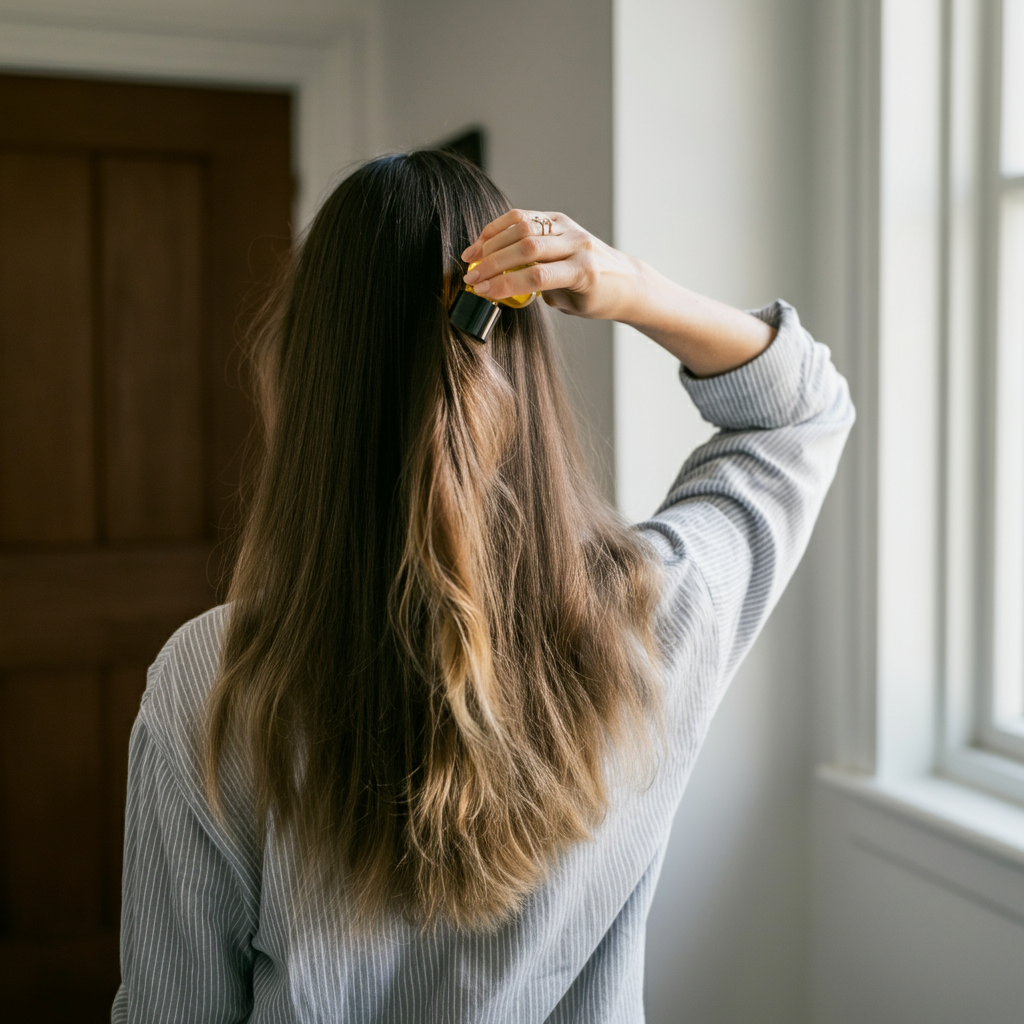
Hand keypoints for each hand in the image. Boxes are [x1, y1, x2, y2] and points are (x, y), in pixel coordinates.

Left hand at [461, 208, 774, 376]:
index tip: (471, 250)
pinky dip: (511, 284)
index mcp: (559, 224)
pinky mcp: (583, 274)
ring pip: (526, 250)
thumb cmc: (592, 281)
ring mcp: (577, 250)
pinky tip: (496, 293)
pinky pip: (539, 277)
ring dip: (494, 267)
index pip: (518, 219)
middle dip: (487, 251)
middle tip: (467, 269)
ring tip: (476, 283)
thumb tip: (497, 276)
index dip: (490, 233)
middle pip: (518, 232)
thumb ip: (535, 264)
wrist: (631, 289)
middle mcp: (567, 231)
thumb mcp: (561, 264)